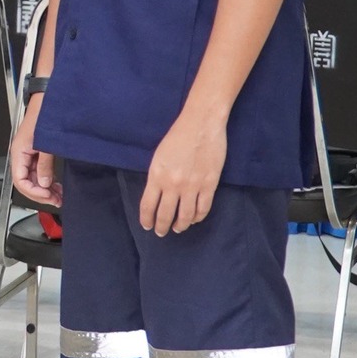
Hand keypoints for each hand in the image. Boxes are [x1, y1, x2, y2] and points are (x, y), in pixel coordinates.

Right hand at [10, 94, 60, 207]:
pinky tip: (55, 185)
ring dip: (44, 189)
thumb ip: (44, 165)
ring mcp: (29, 154)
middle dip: (40, 193)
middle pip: (26, 182)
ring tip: (58, 195)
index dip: (33, 192)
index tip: (47, 195)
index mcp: (18, 152)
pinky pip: (38, 171)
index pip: (20, 181)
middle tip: (56, 200)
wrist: (48, 99)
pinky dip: (46, 180)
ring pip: (33, 178)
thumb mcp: (46, 144)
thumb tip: (44, 183)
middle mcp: (21, 155)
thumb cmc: (43, 115)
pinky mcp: (36, 152)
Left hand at [140, 105, 226, 235]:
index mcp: (157, 176)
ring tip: (178, 228)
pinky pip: (203, 209)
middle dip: (162, 226)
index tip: (147, 226)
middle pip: (165, 214)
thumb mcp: (159, 156)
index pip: (148, 206)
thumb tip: (158, 195)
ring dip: (180, 226)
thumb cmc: (177, 136)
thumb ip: (157, 177)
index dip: (147, 219)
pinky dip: (197, 217)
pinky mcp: (209, 185)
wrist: (201, 125)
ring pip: (185, 216)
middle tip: (161, 232)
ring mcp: (192, 186)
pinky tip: (193, 219)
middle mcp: (173, 185)